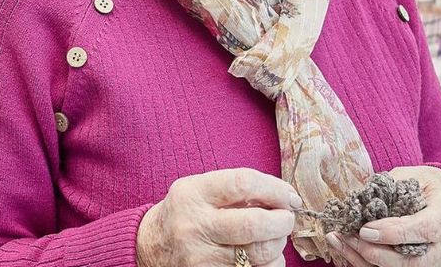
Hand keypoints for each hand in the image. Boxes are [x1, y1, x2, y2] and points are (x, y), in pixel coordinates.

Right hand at [137, 168, 299, 266]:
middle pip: (254, 224)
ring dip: (278, 244)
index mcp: (192, 194)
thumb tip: (285, 196)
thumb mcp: (200, 190)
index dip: (274, 189)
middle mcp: (195, 226)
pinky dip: (269, 264)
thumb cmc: (186, 213)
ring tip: (274, 236)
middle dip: (283, 221)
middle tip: (287, 218)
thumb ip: (237, 189)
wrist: (151, 247)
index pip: (242, 183)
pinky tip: (263, 255)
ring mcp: (201, 258)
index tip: (289, 196)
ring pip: (260, 255)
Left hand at [324, 166, 440, 266]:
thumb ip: (387, 188)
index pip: (426, 229)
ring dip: (367, 260)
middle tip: (350, 237)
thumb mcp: (408, 175)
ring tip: (340, 241)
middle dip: (378, 253)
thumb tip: (356, 201)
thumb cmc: (422, 184)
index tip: (366, 229)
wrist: (440, 198)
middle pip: (415, 261)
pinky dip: (367, 263)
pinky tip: (347, 250)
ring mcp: (438, 259)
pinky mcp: (425, 266)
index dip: (395, 233)